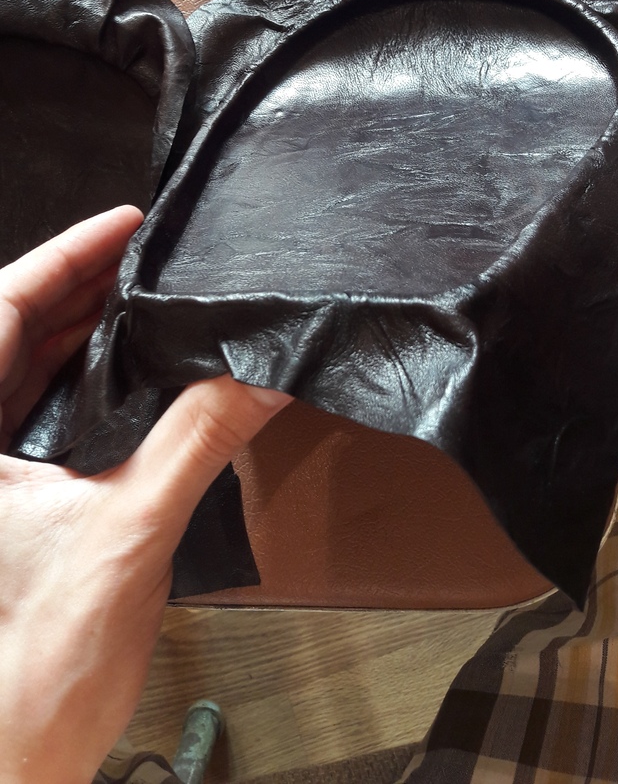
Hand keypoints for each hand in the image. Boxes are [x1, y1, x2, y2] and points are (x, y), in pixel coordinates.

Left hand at [0, 208, 290, 783]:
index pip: (1, 310)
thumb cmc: (30, 670)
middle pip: (14, 333)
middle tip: (146, 255)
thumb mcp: (128, 531)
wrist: (17, 758)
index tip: (119, 224)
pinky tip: (138, 378)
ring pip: (28, 374)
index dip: (61, 256)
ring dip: (87, 335)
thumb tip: (254, 377)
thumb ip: (196, 441)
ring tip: (148, 300)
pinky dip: (91, 386)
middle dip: (83, 287)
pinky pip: (45, 418)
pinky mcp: (9, 504)